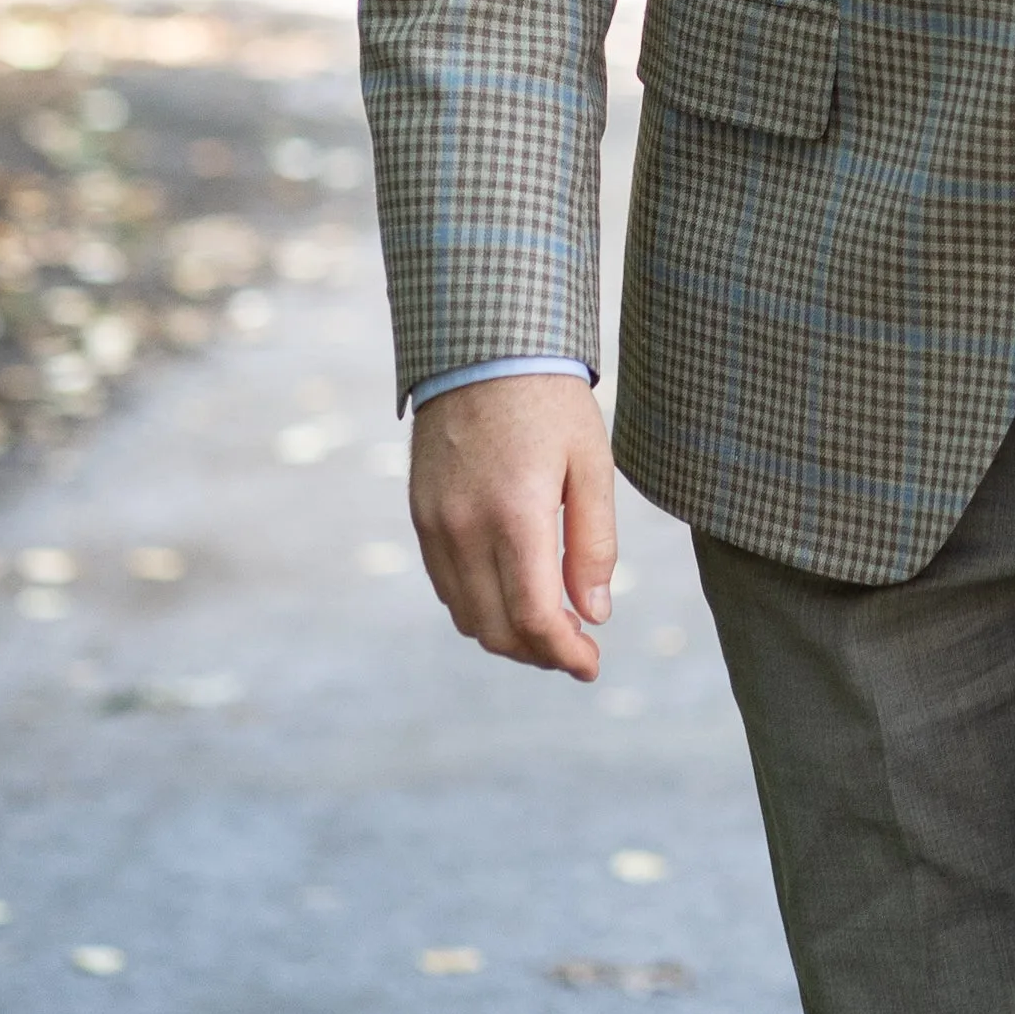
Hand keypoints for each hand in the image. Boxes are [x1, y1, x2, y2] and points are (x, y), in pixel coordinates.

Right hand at [409, 374, 616, 680]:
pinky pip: (446, 586)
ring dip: (507, 635)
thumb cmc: (550, 402)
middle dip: (540, 653)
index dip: (565, 654)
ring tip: (550, 626)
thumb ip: (593, 543)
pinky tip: (511, 593)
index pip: (534, 618)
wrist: (483, 349)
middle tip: (577, 649)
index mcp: (515, 516)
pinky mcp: (420, 516)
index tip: (591, 664)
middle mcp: (465, 528)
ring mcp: (435, 525)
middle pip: (496, 630)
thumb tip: (594, 614)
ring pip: (466, 616)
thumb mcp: (590, 464)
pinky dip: (478, 606)